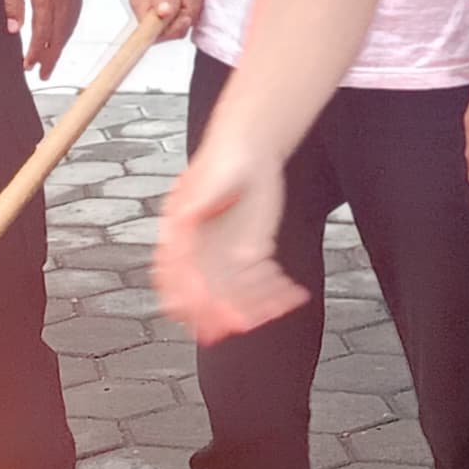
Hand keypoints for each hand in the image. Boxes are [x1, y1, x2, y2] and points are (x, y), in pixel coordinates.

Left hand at [6, 0, 82, 79]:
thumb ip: (13, 3)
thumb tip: (13, 28)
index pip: (41, 34)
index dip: (35, 53)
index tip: (28, 65)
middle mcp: (62, 0)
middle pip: (58, 38)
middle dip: (50, 58)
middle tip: (43, 73)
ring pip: (68, 31)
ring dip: (59, 49)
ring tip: (49, 62)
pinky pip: (73, 20)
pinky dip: (66, 34)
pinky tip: (60, 40)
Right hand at [153, 140, 310, 341]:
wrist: (249, 146)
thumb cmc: (221, 160)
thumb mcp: (200, 185)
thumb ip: (191, 210)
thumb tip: (184, 240)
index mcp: (179, 239)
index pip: (174, 281)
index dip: (189, 301)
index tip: (206, 310)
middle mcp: (202, 254)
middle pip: (207, 297)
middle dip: (223, 313)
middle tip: (241, 322)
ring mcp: (228, 256)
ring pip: (239, 295)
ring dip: (259, 306)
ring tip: (280, 304)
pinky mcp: (253, 252)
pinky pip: (262, 282)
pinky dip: (277, 293)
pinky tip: (294, 293)